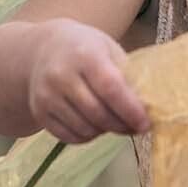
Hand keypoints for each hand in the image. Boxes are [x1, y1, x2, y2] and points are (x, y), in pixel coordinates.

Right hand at [28, 20, 150, 143]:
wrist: (43, 50)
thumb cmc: (85, 49)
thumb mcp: (108, 50)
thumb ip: (126, 76)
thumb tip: (147, 108)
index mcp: (85, 54)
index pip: (110, 87)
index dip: (130, 109)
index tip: (145, 123)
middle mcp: (61, 75)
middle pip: (97, 112)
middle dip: (121, 125)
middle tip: (135, 128)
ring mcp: (47, 95)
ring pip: (84, 128)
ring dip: (105, 132)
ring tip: (115, 124)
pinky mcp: (39, 112)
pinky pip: (69, 136)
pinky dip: (87, 137)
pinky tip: (95, 127)